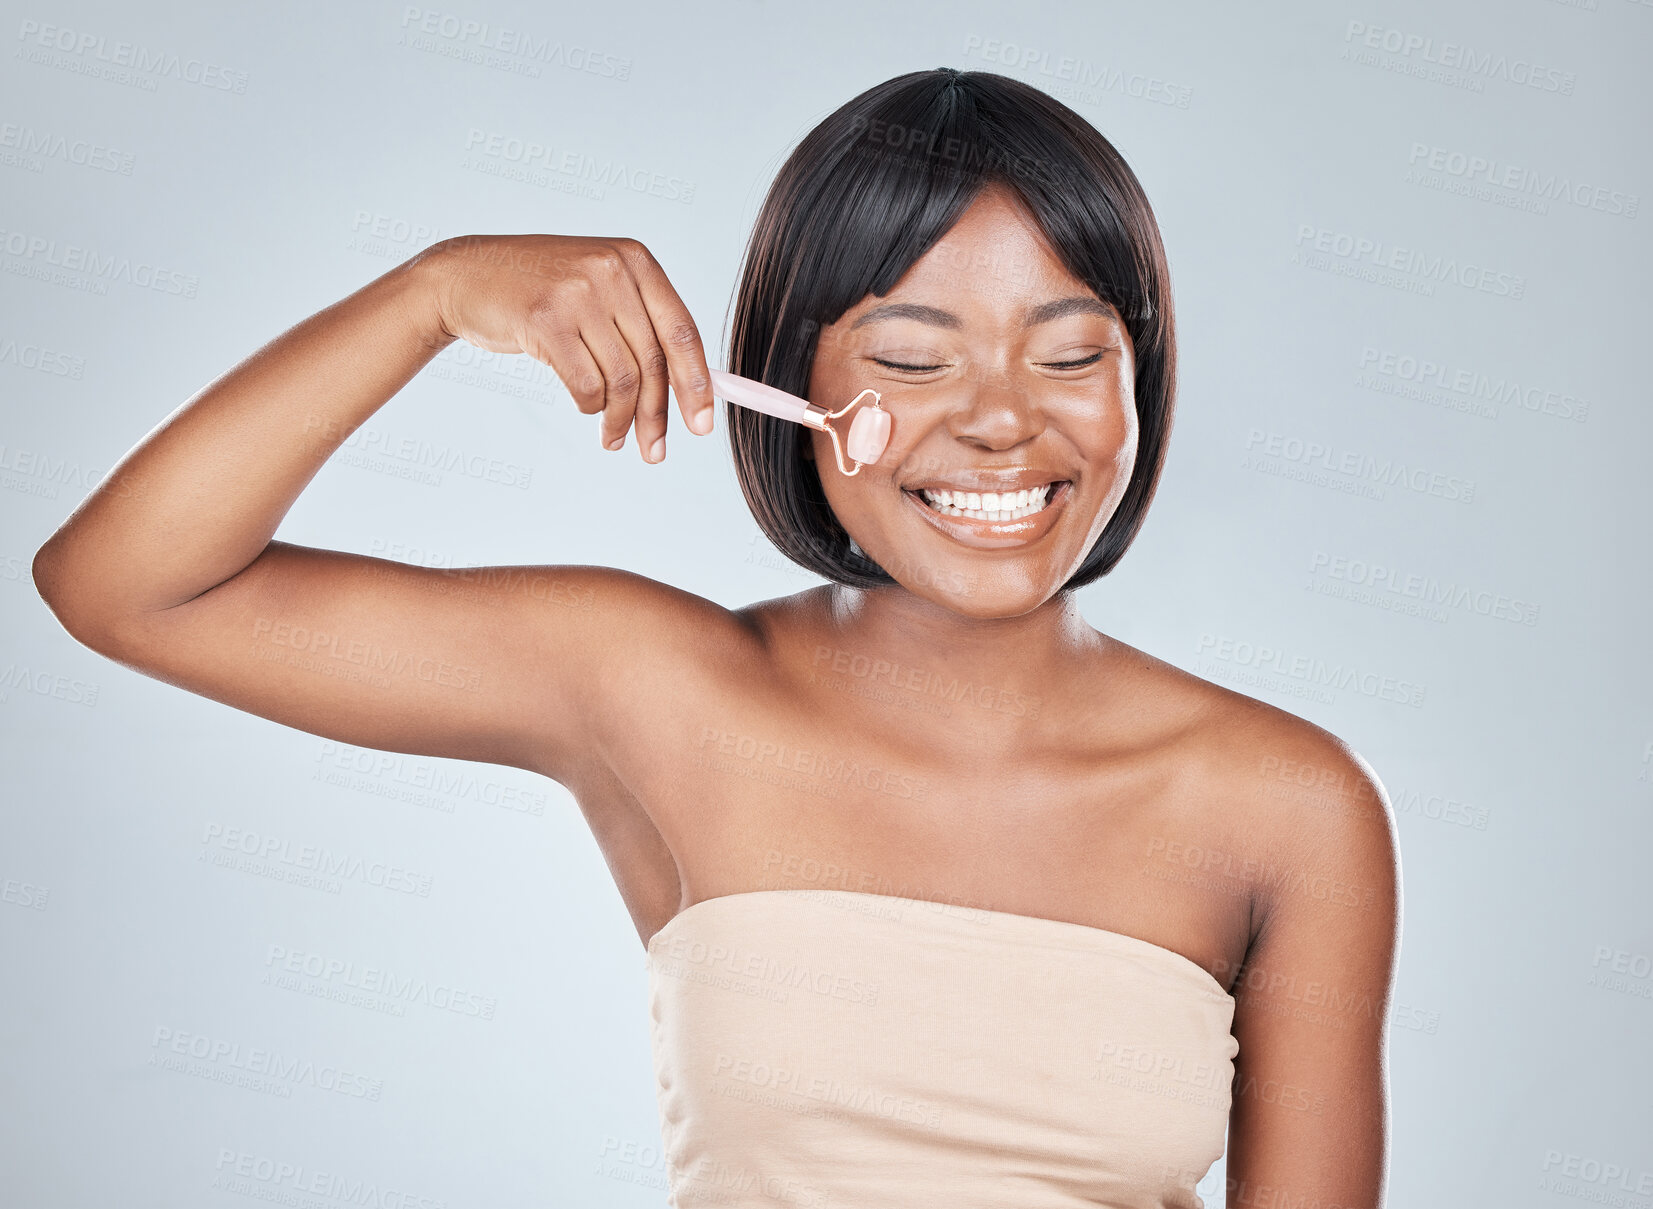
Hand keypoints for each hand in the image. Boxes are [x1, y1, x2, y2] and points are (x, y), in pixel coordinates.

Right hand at [422, 233, 714, 461]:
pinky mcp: (546, 319)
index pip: (682, 330)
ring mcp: (578, 292)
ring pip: (621, 378)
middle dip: (657, 414)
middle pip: (653, 361)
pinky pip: (586, 384)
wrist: (466, 276)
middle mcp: (611, 269)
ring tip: (615, 437)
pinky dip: (589, 406)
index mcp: (636, 260)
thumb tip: (690, 385)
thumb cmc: (539, 291)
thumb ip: (641, 325)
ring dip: (621, 419)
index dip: (697, 383)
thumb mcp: (598, 288)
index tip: (703, 423)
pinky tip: (586, 408)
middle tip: (656, 449)